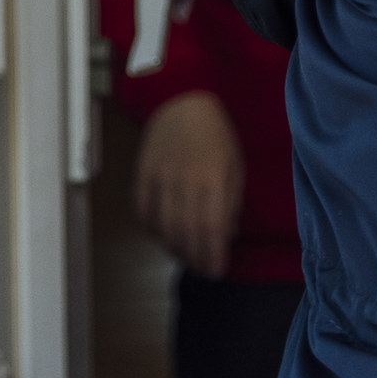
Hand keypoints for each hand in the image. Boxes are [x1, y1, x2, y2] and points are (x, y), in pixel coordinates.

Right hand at [134, 90, 243, 277]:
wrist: (183, 105)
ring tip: (188, 256)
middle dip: (195, 258)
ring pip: (162, 228)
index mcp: (212, 178)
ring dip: (175, 248)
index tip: (218, 272)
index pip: (210, 229)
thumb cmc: (217, 137)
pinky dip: (153, 231)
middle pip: (185, 233)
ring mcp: (158, 179)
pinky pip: (143, 215)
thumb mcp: (235, 165)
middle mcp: (183, 181)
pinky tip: (165, 235)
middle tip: (203, 270)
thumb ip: (230, 202)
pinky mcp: (141, 177)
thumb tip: (224, 236)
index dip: (212, 255)